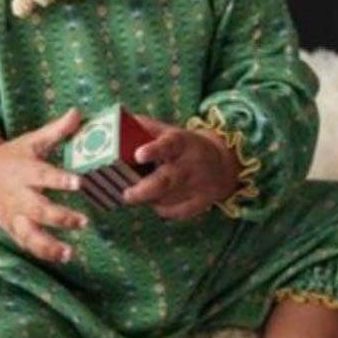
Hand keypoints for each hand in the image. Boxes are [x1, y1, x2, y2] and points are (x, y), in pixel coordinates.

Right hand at [0, 106, 88, 262]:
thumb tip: (78, 113)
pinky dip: (42, 253)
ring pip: (29, 234)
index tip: (80, 182)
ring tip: (70, 253)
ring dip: (49, 245)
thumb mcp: (34, 140)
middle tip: (84, 222)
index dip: (60, 179)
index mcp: (24, 170)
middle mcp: (17, 195)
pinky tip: (63, 257)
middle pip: (37, 209)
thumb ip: (57, 130)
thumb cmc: (17, 155)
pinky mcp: (11, 228)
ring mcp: (13, 214)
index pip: (43, 175)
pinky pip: (26, 244)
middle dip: (60, 217)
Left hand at [122, 112, 241, 219]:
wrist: (221, 164)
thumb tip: (117, 125)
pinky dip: (163, 209)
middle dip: (142, 190)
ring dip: (150, 199)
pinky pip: (176, 212)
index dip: (153, 150)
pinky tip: (158, 201)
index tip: (138, 155)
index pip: (167, 145)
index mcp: (181, 143)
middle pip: (165, 181)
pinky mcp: (202, 202)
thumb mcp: (169, 133)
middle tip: (126, 194)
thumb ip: (145, 129)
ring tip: (141, 193)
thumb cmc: (184, 147)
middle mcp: (191, 164)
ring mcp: (198, 185)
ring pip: (167, 199)